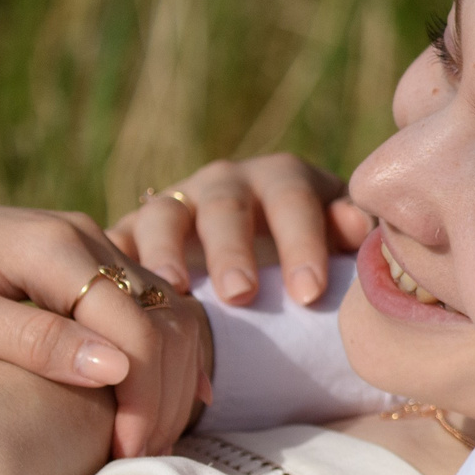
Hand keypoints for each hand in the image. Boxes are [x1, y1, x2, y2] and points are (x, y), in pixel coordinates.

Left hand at [0, 195, 207, 458]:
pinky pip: (148, 310)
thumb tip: (115, 369)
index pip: (138, 326)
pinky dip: (163, 358)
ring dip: (174, 378)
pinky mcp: (84, 265)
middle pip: (167, 319)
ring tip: (153, 440)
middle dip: (168, 394)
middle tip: (147, 458)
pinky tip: (158, 403)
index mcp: (56, 245)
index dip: (146, 396)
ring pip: (168, 313)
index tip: (129, 455)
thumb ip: (32, 339)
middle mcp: (85, 237)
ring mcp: (89, 247)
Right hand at [108, 155, 369, 308]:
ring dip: (168, 252)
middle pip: (226, 207)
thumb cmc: (308, 260)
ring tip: (177, 290)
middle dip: (233, 250)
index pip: (294, 201)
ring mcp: (175, 204)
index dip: (302, 243)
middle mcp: (226, 183)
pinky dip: (112, 264)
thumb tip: (361, 224)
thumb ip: (349, 232)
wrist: (252, 264)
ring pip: (164, 217)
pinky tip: (113, 295)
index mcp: (283, 180)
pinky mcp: (131, 232)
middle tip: (241, 295)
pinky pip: (116, 242)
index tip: (310, 293)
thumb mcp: (336, 242)